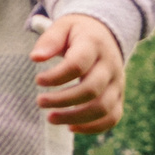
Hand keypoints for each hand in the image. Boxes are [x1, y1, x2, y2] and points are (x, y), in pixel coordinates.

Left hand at [33, 13, 125, 132]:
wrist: (106, 34)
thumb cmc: (77, 32)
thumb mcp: (62, 26)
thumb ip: (49, 40)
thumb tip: (35, 57)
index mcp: (94, 46)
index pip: (77, 65)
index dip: (57, 76)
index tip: (38, 80)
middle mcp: (110, 66)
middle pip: (91, 90)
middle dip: (63, 100)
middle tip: (40, 102)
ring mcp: (117, 84)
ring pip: (103, 108)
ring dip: (76, 117)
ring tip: (50, 118)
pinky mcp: (119, 96)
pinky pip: (112, 117)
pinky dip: (93, 127)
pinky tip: (70, 127)